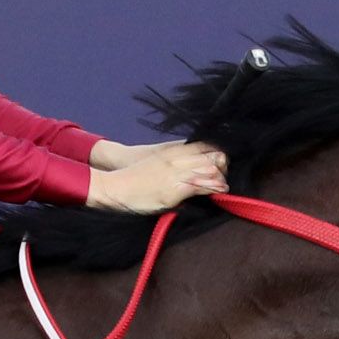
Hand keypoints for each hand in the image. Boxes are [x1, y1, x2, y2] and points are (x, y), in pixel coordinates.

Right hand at [87, 140, 227, 211]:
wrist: (114, 187)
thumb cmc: (134, 178)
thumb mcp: (156, 162)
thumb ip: (173, 162)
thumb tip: (187, 170)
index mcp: (172, 151)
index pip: (205, 146)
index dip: (217, 155)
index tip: (221, 166)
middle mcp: (176, 159)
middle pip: (211, 157)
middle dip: (223, 167)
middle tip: (224, 178)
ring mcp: (175, 173)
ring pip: (209, 169)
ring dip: (221, 178)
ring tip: (224, 186)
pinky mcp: (174, 189)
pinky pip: (200, 185)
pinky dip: (213, 188)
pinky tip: (220, 191)